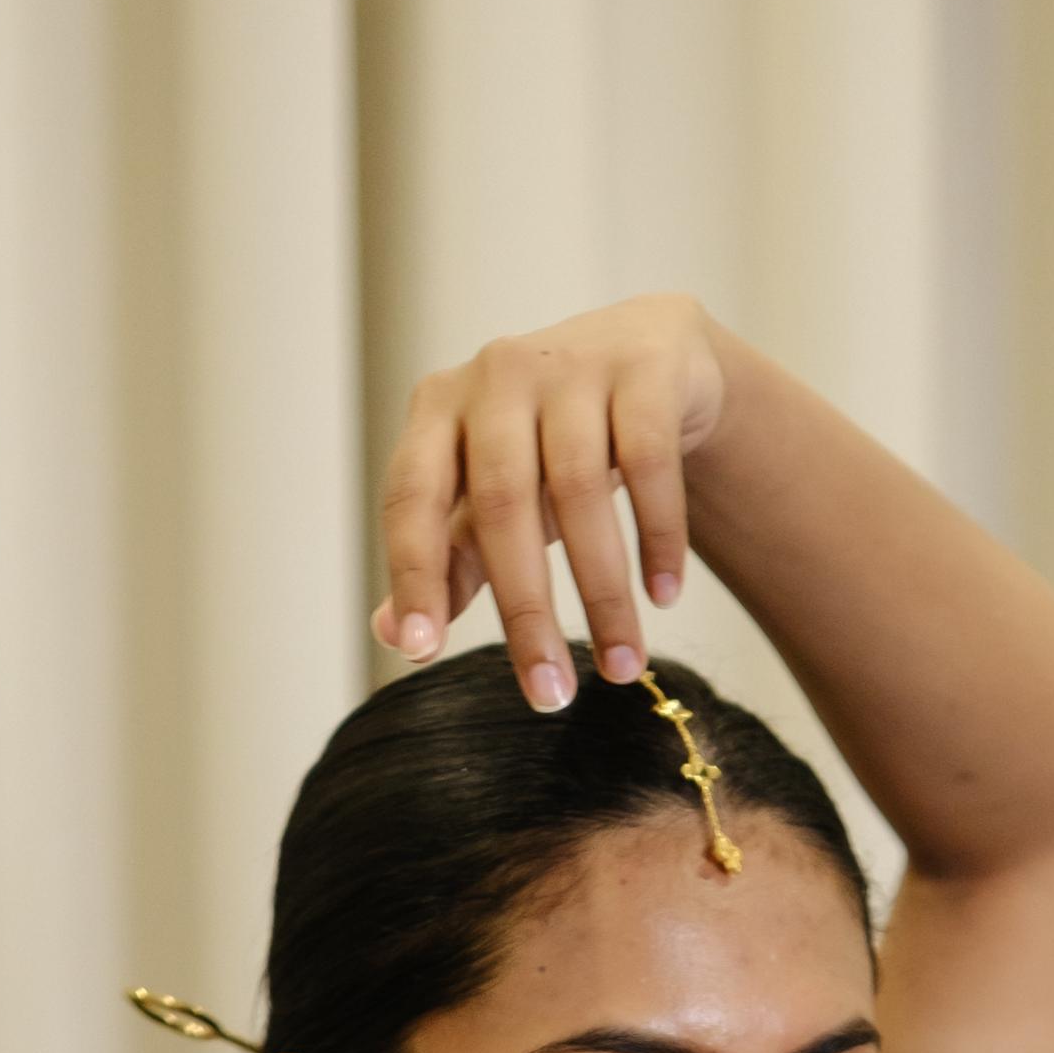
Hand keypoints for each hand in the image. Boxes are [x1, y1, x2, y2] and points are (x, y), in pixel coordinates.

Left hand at [372, 295, 730, 710]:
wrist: (648, 356)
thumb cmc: (550, 445)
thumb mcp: (490, 498)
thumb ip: (446, 561)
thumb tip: (391, 635)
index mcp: (438, 409)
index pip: (412, 498)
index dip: (414, 575)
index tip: (421, 653)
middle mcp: (497, 375)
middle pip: (502, 504)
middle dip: (527, 612)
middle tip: (550, 696)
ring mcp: (572, 362)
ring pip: (580, 490)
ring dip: (604, 594)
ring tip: (624, 667)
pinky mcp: (644, 368)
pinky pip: (650, 461)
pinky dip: (658, 537)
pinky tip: (663, 597)